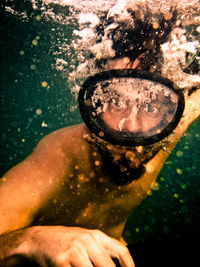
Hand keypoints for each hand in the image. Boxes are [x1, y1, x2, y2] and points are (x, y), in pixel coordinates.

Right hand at [19, 226, 134, 266]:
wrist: (37, 239)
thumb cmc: (63, 241)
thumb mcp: (84, 240)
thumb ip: (99, 250)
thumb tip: (116, 264)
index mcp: (96, 235)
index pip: (121, 250)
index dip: (130, 266)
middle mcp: (88, 241)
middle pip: (109, 266)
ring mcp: (75, 250)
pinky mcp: (62, 261)